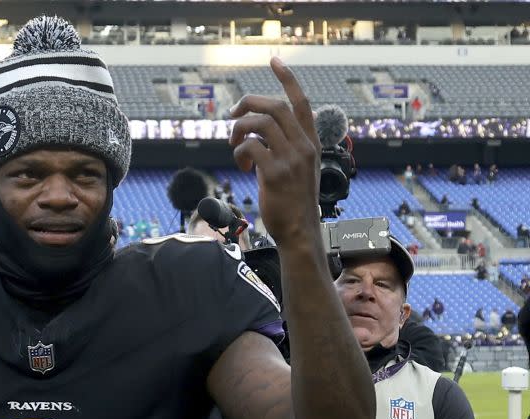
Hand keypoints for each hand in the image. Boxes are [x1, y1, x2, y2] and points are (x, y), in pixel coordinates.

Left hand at [228, 57, 320, 245]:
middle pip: (275, 106)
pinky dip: (240, 153)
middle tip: (233, 114)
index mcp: (311, 142)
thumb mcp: (295, 168)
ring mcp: (291, 159)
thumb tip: (254, 135)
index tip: (273, 60)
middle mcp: (304, 146)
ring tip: (235, 145)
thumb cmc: (292, 201)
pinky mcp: (275, 173)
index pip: (301, 102)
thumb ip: (282, 147)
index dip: (287, 78)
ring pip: (260, 124)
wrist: (299, 231)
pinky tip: (244, 167)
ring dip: (240, 130)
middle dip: (249, 104)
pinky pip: (251, 147)